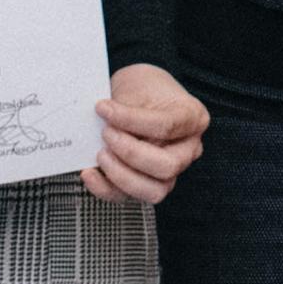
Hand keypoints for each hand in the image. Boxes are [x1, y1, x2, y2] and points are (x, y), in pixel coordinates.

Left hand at [83, 63, 208, 205]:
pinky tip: (89, 172)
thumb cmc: (143, 89)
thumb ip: (125, 108)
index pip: (166, 126)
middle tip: (106, 134)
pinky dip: (106, 189)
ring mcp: (171, 171)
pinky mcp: (148, 184)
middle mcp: (188, 149)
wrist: (142, 95)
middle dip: (130, 153)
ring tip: (100, 154)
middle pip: (168, 166)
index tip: (103, 108)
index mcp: (193, 119)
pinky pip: (130, 197)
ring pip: (155, 191)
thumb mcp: (138, 86)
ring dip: (122, 175)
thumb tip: (100, 124)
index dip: (130, 120)